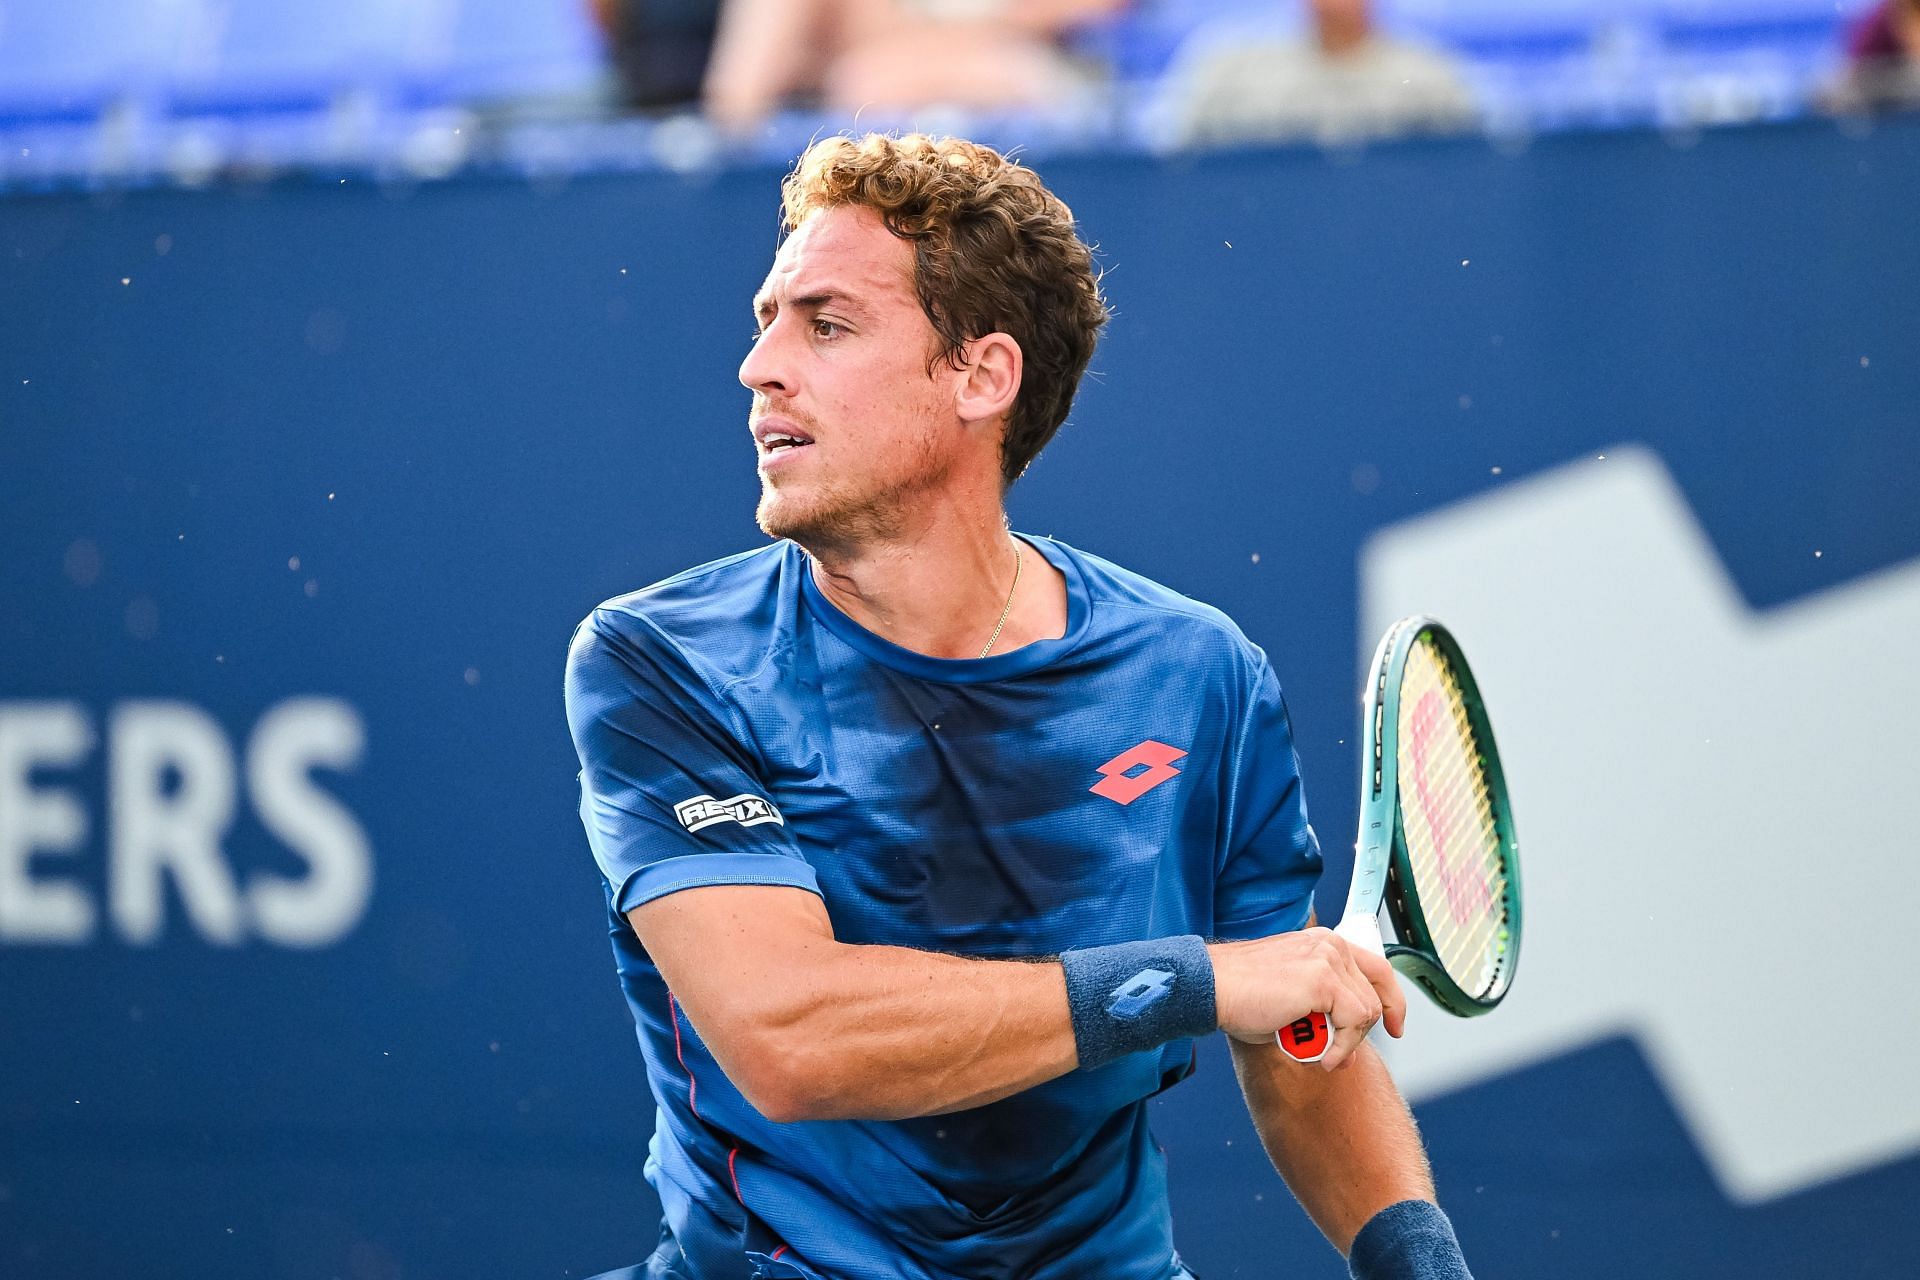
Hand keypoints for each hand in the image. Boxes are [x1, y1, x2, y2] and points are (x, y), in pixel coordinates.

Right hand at [1208, 928, 1406, 1069]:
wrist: (1212, 987)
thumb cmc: (1240, 995)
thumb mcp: (1291, 998)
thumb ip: (1322, 1014)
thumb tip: (1347, 1049)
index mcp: (1323, 944)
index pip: (1377, 968)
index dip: (1391, 999)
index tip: (1395, 1026)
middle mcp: (1331, 946)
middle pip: (1376, 993)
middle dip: (1365, 1031)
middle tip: (1344, 1056)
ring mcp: (1328, 960)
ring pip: (1366, 1012)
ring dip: (1347, 1042)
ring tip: (1318, 1055)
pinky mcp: (1323, 980)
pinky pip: (1354, 1022)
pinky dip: (1342, 1046)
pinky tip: (1320, 1056)